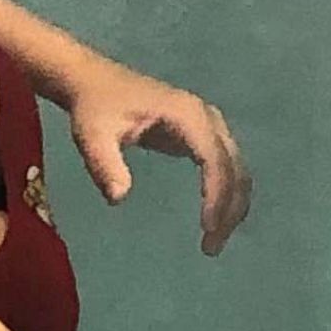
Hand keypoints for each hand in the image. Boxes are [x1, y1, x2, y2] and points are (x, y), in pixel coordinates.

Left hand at [65, 63, 252, 255]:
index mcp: (187, 115)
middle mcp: (208, 119)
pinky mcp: (208, 137)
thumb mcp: (92, 135)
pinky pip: (229, 170)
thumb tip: (118, 198)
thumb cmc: (95, 108)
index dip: (216, 194)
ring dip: (233, 209)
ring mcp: (212, 127)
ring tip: (212, 243)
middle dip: (229, 210)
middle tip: (210, 248)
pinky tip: (214, 222)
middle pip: (235, 169)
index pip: (215, 159)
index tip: (206, 227)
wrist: (95, 82)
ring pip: (238, 172)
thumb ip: (104, 164)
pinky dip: (228, 198)